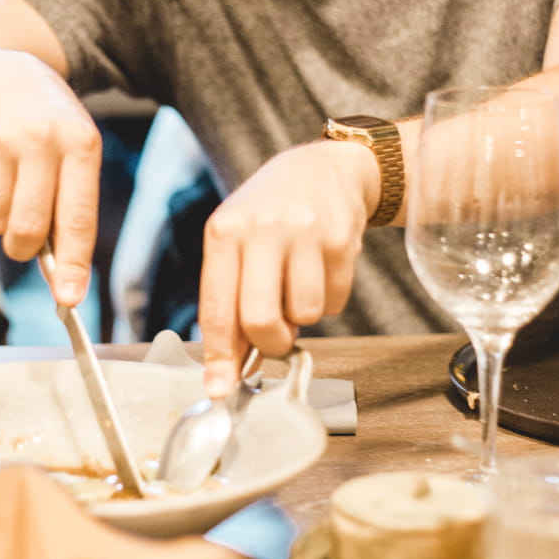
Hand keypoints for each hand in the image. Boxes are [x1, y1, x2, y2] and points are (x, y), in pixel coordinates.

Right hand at [0, 50, 101, 304]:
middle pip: (29, 228)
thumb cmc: (50, 124)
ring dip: (5, 220)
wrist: (0, 72)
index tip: (69, 299)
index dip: (73, 264)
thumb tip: (65, 275)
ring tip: (15, 183)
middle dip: (26, 249)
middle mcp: (42, 141)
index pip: (77, 217)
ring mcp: (1, 144)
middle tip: (26, 243)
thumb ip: (73, 205)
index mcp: (81, 143)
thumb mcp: (75, 149)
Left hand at [197, 140, 378, 394]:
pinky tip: (320, 269)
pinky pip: (335, 302)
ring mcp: (305, 233)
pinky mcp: (342, 240)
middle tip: (274, 336)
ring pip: (304, 315)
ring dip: (302, 318)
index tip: (219, 389)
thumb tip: (226, 369)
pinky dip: (327, 300)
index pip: (217, 309)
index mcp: (225, 231)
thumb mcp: (235, 242)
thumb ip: (228, 300)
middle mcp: (262, 229)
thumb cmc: (269, 213)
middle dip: (269, 344)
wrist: (324, 169)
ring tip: (296, 286)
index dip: (219, 357)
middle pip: (260, 320)